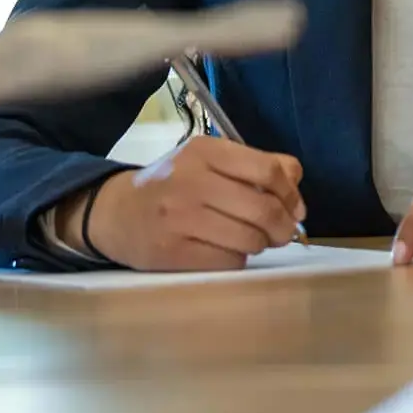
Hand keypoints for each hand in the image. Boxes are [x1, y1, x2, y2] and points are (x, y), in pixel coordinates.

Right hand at [84, 136, 305, 270]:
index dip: (290, 194)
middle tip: (282, 233)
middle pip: (263, 209)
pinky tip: (227, 250)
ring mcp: (180, 218)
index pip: (268, 171)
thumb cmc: (173, 184)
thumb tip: (295, 184)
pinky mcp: (173, 252)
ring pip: (249, 239)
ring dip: (261, 244)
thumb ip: (255, 164)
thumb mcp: (208, 160)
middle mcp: (191, 181)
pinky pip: (228, 261)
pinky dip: (238, 259)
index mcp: (204, 151)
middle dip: (283, 227)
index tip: (294, 208)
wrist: (117, 212)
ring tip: (253, 241)